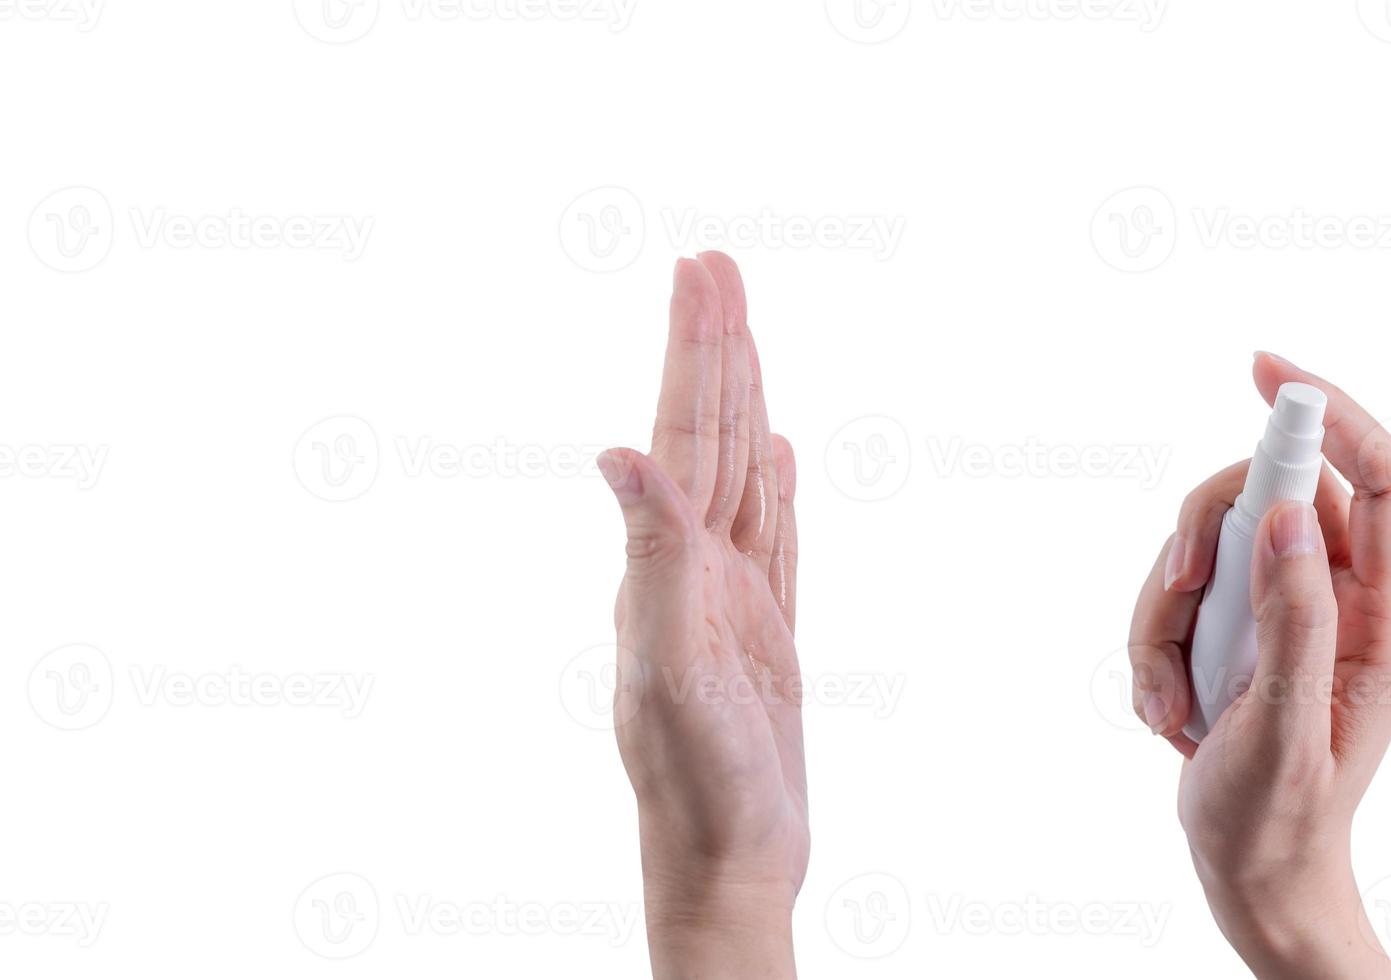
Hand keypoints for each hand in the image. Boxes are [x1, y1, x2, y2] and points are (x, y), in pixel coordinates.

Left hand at [596, 254, 803, 979]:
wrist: (729, 860)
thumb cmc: (695, 781)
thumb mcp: (667, 665)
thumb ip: (649, 555)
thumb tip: (613, 450)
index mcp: (665, 565)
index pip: (684, 433)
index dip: (694, 350)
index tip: (701, 272)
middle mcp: (689, 568)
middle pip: (707, 436)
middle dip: (714, 349)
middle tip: (717, 267)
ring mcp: (728, 600)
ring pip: (738, 476)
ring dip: (742, 402)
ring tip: (745, 336)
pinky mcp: (764, 634)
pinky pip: (774, 539)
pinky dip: (777, 489)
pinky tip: (775, 455)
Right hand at [1127, 353, 1390, 978]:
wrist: (1247, 868)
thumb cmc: (1278, 815)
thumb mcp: (1284, 726)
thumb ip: (1293, 618)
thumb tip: (1291, 509)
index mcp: (1384, 620)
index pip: (1382, 479)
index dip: (1332, 413)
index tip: (1265, 372)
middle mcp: (1340, 601)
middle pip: (1272, 497)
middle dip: (1205, 538)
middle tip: (1176, 589)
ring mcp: (1283, 613)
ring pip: (1210, 545)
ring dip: (1164, 612)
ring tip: (1169, 698)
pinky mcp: (1236, 631)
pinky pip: (1176, 592)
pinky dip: (1152, 642)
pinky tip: (1167, 708)